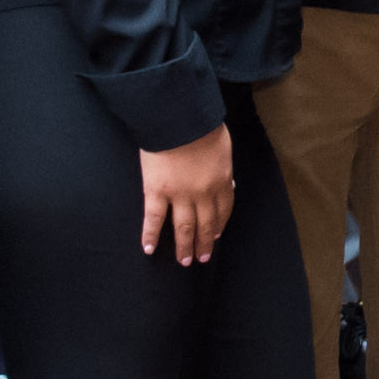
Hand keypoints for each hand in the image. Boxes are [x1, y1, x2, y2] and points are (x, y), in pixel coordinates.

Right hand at [141, 125, 236, 264]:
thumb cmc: (201, 124)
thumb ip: (224, 166)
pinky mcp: (156, 191)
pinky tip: (149, 249)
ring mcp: (179, 194)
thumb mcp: (224, 145)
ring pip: (183, 227)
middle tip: (202, 258)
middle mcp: (203, 193)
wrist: (178, 116)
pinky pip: (154, 218)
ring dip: (184, 247)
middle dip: (204, 243)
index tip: (217, 235)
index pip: (224, 209)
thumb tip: (228, 182)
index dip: (220, 224)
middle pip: (205, 224)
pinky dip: (151, 235)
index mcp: (221, 180)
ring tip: (184, 261)